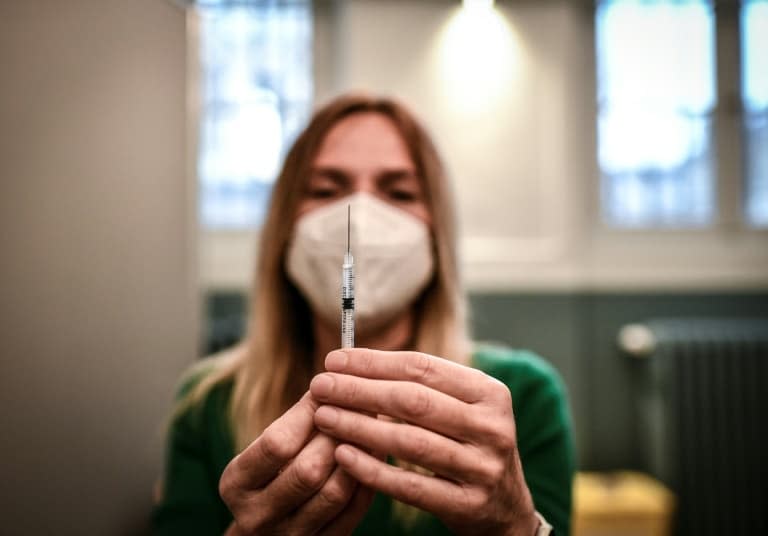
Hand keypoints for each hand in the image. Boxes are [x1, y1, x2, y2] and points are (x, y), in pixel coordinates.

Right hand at [219, 391, 375, 534]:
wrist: (266, 532)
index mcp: (236, 483)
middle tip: (357, 405)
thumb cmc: (269, 473)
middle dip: (336, 433)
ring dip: (358, 453)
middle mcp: (257, 516)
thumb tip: (333, 381)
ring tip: (370, 424)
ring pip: (335, 491)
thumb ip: (295, 420)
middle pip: (308, 470)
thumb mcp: (264, 448)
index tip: (328, 390)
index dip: (307, 413)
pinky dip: (368, 476)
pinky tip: (375, 451)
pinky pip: (353, 510)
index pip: (276, 444)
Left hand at [309, 349, 539, 535]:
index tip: (334, 359)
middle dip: (360, 390)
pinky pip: (411, 486)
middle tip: (320, 385)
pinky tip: (342, 455)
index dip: (374, 362)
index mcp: (488, 393)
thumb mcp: (460, 408)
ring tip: (323, 417)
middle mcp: (492, 427)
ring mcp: (483, 468)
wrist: (506, 509)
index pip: (423, 368)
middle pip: (413, 401)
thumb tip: (350, 364)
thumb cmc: (467, 444)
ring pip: (409, 442)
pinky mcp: (468, 505)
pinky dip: (373, 470)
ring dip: (359, 427)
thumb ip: (419, 386)